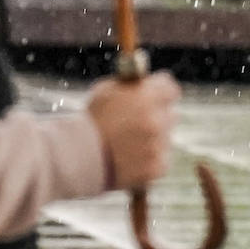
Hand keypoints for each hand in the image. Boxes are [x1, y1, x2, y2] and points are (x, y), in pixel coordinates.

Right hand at [86, 71, 180, 191]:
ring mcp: (159, 145)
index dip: (162, 91)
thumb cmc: (90, 121)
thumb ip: (130, 85)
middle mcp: (158, 119)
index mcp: (148, 96)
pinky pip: (161, 159)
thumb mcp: (107, 90)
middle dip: (158, 116)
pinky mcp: (157, 167)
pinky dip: (150, 160)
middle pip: (170, 113)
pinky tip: (131, 159)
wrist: (79, 158)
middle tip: (141, 121)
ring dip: (153, 138)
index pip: (170, 88)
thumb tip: (143, 81)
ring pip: (165, 138)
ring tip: (129, 144)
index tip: (157, 95)